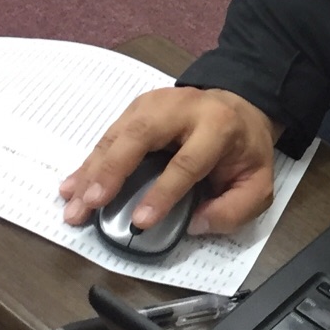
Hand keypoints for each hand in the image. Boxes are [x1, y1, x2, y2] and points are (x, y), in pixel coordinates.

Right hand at [59, 87, 282, 237]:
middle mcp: (182, 109)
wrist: (237, 107)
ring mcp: (155, 104)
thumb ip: (234, 209)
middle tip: (90, 203)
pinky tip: (72, 185)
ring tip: (73, 202)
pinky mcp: (137, 108)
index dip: (163, 192)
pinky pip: (108, 136)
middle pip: (141, 136)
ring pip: (118, 134)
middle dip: (112, 171)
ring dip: (92, 170)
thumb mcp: (258, 182)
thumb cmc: (243, 150)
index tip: (141, 220)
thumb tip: (196, 225)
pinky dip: (88, 162)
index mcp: (218, 127)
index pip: (186, 162)